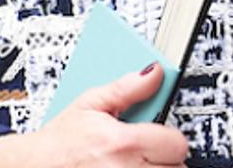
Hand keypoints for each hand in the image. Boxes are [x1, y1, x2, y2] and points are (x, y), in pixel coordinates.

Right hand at [0, 65, 187, 167]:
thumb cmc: (56, 143)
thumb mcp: (89, 104)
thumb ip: (128, 88)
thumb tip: (156, 73)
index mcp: (123, 143)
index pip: (176, 144)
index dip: (172, 138)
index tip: (163, 136)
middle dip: (166, 159)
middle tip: (148, 153)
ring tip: (136, 164)